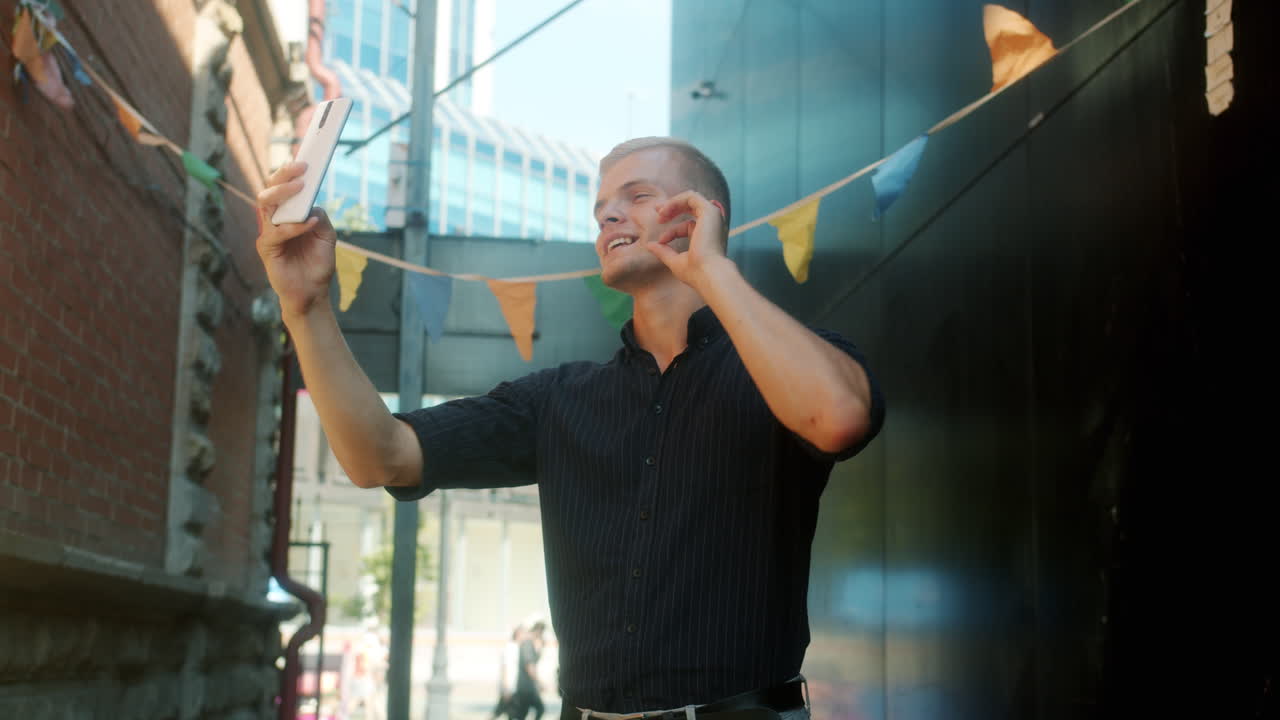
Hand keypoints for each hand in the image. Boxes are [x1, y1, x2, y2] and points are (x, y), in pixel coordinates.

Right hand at [254, 161, 338, 319]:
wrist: (313, 293)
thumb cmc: (317, 264)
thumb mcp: (326, 236)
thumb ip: (320, 217)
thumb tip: (313, 204)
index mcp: (286, 214)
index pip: (281, 187)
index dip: (288, 171)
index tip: (304, 159)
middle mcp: (274, 220)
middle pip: (269, 189)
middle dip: (283, 175)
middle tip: (301, 167)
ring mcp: (268, 232)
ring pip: (266, 204)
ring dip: (284, 193)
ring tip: (301, 186)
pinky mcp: (266, 248)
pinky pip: (276, 232)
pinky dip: (294, 226)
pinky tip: (311, 222)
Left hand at [649, 190, 732, 289]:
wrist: (708, 274)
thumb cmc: (695, 273)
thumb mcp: (675, 261)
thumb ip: (663, 251)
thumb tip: (649, 245)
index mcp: (707, 236)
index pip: (687, 227)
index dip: (671, 232)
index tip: (660, 241)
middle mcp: (712, 225)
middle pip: (691, 207)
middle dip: (672, 207)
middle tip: (656, 209)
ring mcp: (713, 217)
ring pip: (691, 198)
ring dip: (672, 203)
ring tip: (659, 212)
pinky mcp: (710, 211)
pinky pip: (691, 196)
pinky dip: (676, 201)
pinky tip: (665, 210)